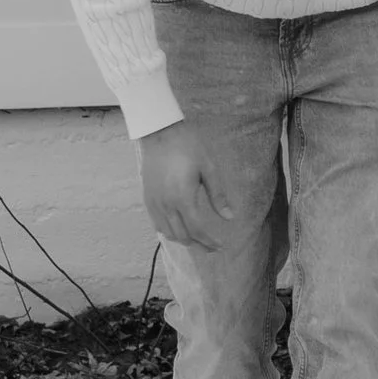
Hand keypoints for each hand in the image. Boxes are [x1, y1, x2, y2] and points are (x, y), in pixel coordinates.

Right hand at [134, 122, 234, 251]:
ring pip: (168, 233)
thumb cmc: (188, 146)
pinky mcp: (147, 199)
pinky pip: (157, 224)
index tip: (221, 245)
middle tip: (213, 247)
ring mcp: (154, 203)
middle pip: (183, 236)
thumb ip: (218, 195)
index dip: (209, 241)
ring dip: (184, 240)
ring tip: (199, 240)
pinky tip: (180, 229)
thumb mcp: (209, 168)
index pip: (197, 229)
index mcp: (182, 197)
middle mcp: (166, 204)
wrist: (160, 132)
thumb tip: (229, 217)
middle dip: (199, 245)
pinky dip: (170, 232)